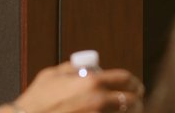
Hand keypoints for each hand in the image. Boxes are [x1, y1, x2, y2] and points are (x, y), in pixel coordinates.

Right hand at [7, 61, 144, 112]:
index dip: (133, 81)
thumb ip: (73, 68)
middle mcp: (98, 101)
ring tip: (128, 112)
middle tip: (137, 102)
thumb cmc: (37, 101)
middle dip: (136, 101)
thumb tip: (85, 66)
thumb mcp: (52, 74)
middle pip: (130, 100)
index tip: (137, 86)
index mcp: (91, 82)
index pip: (124, 78)